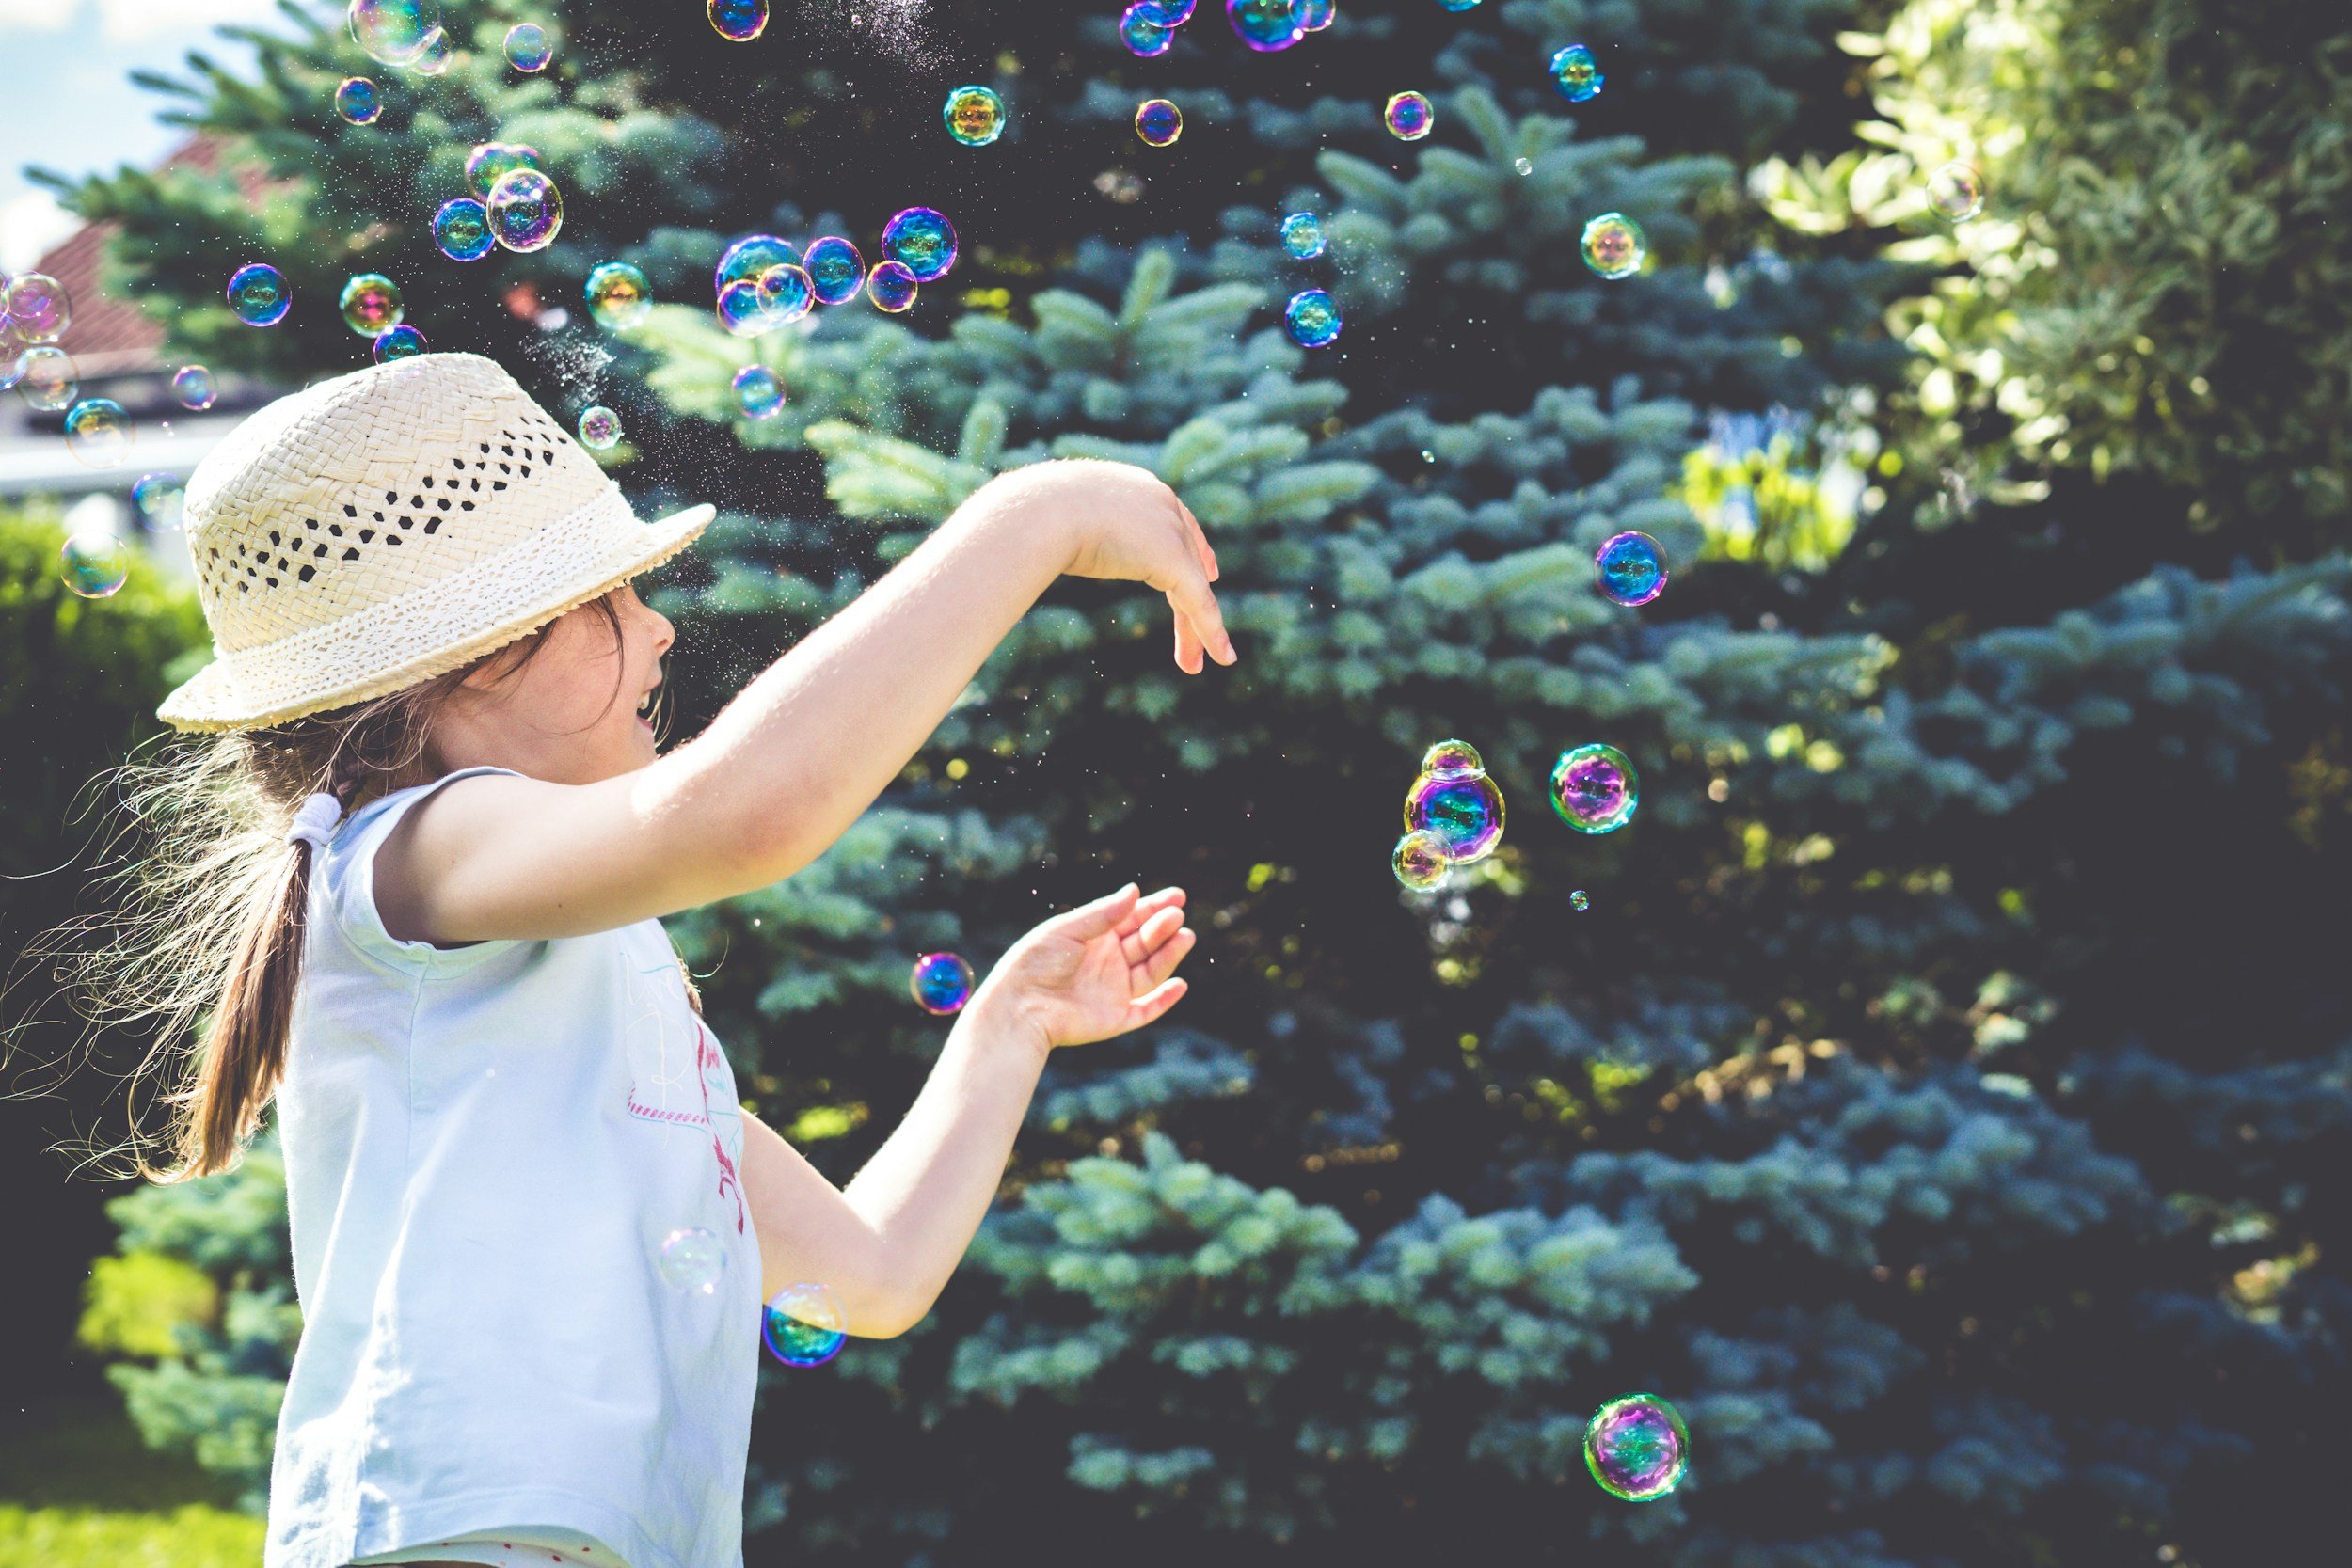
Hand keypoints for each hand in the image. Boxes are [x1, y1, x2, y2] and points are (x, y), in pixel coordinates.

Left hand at [973, 883, 1197, 1056]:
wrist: (1018, 1007)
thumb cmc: (1034, 962)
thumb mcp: (1067, 930)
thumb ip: (1103, 914)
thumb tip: (1135, 891)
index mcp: (1096, 937)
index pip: (1133, 919)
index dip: (1155, 907)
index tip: (1178, 896)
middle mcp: (1109, 962)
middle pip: (1145, 942)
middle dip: (1162, 928)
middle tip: (1176, 917)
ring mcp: (1114, 990)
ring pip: (1151, 971)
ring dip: (1169, 955)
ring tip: (1184, 937)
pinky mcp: (1116, 1017)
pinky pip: (1147, 1009)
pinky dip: (1165, 999)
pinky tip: (1180, 984)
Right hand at [981, 459, 1233, 674]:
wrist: (1041, 509)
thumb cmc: (1033, 514)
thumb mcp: (1052, 517)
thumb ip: (1062, 530)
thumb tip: (1035, 540)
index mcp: (1137, 486)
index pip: (1176, 520)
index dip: (1194, 548)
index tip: (1207, 570)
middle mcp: (1161, 502)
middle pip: (1186, 558)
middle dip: (1193, 600)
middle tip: (1200, 633)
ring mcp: (1170, 529)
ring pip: (1191, 587)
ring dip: (1195, 631)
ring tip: (1194, 666)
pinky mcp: (1174, 560)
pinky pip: (1198, 602)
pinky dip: (1211, 632)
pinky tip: (1221, 657)